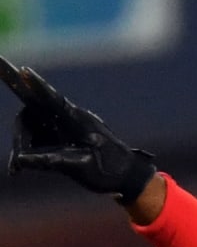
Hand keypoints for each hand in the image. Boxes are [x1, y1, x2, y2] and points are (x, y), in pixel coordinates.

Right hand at [1, 54, 154, 202]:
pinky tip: (23, 166)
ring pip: (35, 124)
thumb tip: (22, 160)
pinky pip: (42, 134)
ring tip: (18, 168)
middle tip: (15, 163)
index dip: (37, 86)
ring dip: (24, 144)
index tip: (24, 70)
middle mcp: (71, 116)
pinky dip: (32, 148)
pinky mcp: (66, 132)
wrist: (130, 176)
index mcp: (79, 121)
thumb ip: (51, 162)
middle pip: (34, 113)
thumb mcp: (80, 169)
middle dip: (21, 136)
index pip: (53, 100)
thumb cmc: (110, 172)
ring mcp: (68, 123)